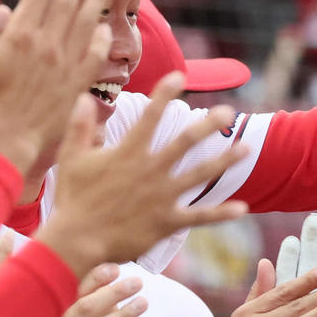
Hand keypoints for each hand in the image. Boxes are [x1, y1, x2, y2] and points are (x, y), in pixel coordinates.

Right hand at [0, 0, 112, 174]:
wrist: (7, 139)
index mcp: (20, 36)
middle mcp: (46, 47)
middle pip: (66, 5)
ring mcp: (64, 67)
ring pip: (86, 26)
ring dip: (96, 2)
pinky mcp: (76, 87)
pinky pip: (93, 59)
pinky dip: (101, 42)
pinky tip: (105, 30)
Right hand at [38, 73, 251, 274]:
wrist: (78, 240)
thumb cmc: (73, 200)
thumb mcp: (70, 158)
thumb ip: (79, 126)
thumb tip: (83, 96)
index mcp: (128, 152)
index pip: (150, 117)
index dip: (165, 94)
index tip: (180, 77)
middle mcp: (150, 171)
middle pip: (185, 142)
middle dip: (208, 126)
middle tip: (228, 112)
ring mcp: (161, 196)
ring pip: (200, 175)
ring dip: (224, 161)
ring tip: (246, 149)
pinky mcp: (166, 222)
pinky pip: (199, 217)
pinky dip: (221, 213)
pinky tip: (242, 208)